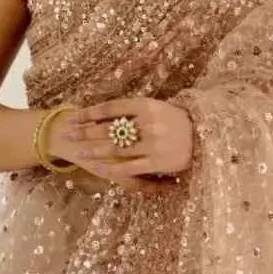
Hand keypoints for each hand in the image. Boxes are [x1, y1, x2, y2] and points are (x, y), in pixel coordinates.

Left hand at [48, 97, 193, 189]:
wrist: (205, 136)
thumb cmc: (177, 121)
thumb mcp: (157, 108)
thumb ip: (133, 110)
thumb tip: (105, 114)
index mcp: (146, 105)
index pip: (111, 107)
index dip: (90, 112)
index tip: (73, 116)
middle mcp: (147, 122)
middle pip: (109, 127)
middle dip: (85, 132)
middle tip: (67, 134)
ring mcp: (152, 143)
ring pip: (116, 147)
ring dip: (94, 150)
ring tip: (78, 152)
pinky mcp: (156, 161)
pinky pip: (129, 165)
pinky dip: (112, 166)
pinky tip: (98, 168)